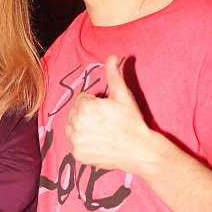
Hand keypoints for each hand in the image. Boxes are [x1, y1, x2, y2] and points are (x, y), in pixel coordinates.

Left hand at [65, 54, 151, 172]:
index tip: (105, 110)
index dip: (94, 103)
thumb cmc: (132, 122)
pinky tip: (97, 143)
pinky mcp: (77, 154)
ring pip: (71, 128)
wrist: (139, 150)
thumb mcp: (123, 96)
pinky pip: (74, 144)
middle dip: (86, 114)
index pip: (81, 99)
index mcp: (86, 107)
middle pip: (74, 113)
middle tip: (104, 121)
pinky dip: (82, 143)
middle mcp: (77, 123)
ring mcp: (76, 141)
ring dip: (80, 127)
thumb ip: (113, 75)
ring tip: (99, 131)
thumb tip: (111, 57)